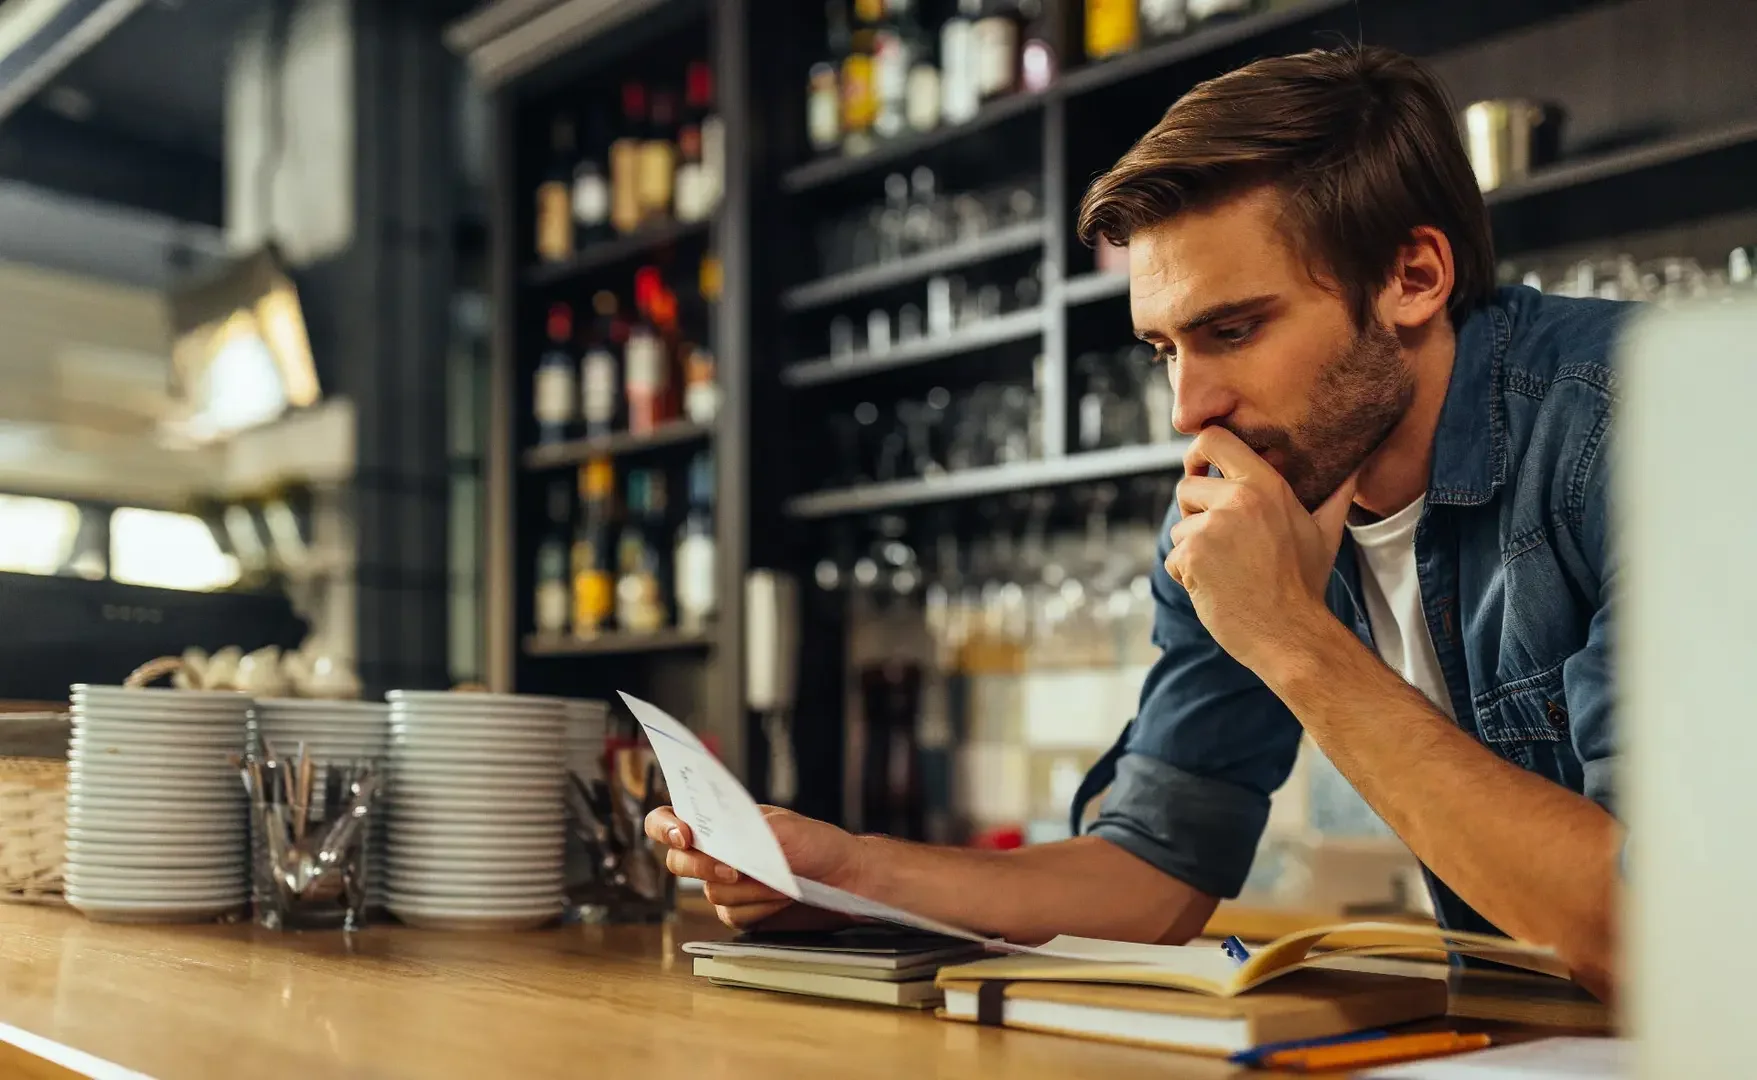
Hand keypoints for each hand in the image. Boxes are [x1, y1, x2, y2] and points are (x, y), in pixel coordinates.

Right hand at [645, 805, 865, 930]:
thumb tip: (718, 846)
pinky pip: (731, 916)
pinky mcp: (740, 912)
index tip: (685, 835)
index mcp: (720, 821)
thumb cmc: (816, 843)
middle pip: (679, 863)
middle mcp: (716, 853)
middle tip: (736, 870)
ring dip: (749, 889)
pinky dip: (759, 907)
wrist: (846, 878)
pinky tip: (780, 897)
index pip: (668, 818)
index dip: (664, 827)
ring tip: (780, 880)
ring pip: (711, 894)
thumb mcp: (782, 827)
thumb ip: (744, 833)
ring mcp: (725, 885)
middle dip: (706, 868)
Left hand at [1165, 427, 1355, 670]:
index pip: (1214, 439)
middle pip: (1187, 486)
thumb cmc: (1304, 584)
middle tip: (1223, 544)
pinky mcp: (1193, 554)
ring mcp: (1213, 526)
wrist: (1291, 633)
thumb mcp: (1326, 532)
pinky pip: (1174, 557)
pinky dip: (1186, 576)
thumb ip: (1335, 495)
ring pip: (1180, 528)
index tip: (1199, 469)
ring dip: (1193, 551)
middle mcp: (1238, 499)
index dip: (1197, 452)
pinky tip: (1217, 588)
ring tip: (1228, 572)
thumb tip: (1356, 467)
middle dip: (1195, 514)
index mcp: (1266, 485)